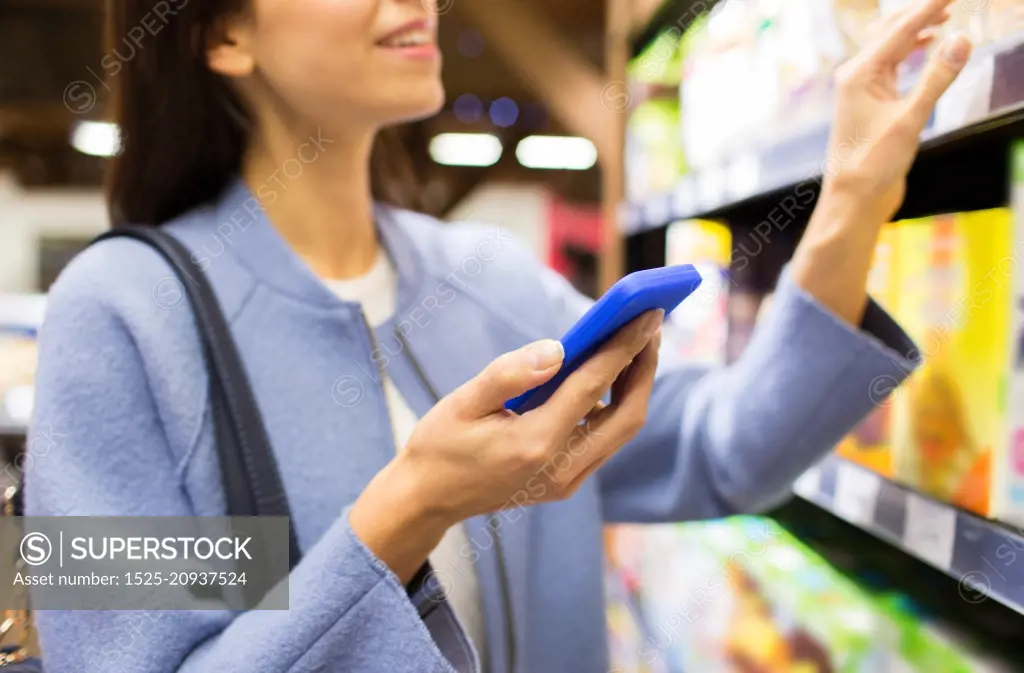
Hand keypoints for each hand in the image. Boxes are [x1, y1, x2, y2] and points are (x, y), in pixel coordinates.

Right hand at [350, 310, 662, 581]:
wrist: (428, 499)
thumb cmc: (440, 445)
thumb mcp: (461, 403)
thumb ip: (508, 374)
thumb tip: (557, 349)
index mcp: (534, 444)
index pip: (592, 387)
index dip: (623, 347)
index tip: (646, 314)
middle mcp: (560, 468)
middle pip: (627, 416)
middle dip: (645, 367)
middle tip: (651, 323)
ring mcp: (567, 481)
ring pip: (622, 430)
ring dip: (635, 386)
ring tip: (637, 343)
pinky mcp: (567, 483)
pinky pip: (606, 440)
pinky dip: (617, 405)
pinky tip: (611, 375)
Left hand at [792, 0, 970, 325]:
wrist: (854, 198)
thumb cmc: (874, 163)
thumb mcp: (911, 119)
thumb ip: (937, 78)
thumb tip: (961, 39)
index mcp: (859, 74)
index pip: (900, 29)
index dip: (930, 7)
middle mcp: (855, 76)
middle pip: (888, 29)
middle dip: (919, 11)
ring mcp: (860, 88)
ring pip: (888, 45)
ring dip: (914, 28)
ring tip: (945, 16)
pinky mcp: (869, 102)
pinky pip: (890, 63)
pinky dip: (909, 50)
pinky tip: (929, 47)